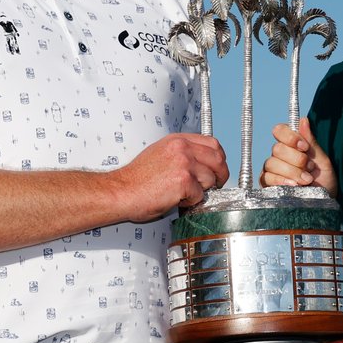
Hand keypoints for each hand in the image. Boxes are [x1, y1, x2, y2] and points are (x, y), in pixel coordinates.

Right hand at [113, 133, 227, 220]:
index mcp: (177, 140)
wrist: (121, 191)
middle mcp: (182, 148)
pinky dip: (191, 202)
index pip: (212, 143)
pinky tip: (176, 200)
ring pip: (210, 179)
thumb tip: (202, 164)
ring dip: (201, 190)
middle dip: (221, 175)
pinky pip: (200, 195)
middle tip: (215, 185)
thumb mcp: (159, 154)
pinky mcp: (183, 181)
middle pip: (218, 159)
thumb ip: (181, 154)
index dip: (219, 159)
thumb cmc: (137, 179)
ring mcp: (184, 164)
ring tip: (184, 194)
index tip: (218, 169)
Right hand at [260, 118, 336, 195]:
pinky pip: (267, 177)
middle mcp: (279, 155)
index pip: (280, 130)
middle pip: (277, 148)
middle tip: (310, 168)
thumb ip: (312, 142)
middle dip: (296, 159)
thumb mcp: (322, 160)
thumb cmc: (324, 181)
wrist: (323, 202)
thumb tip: (303, 120)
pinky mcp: (267, 184)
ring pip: (272, 163)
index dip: (290, 136)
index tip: (304, 147)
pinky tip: (294, 185)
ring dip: (292, 171)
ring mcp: (272, 169)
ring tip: (307, 180)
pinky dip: (282, 180)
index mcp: (291, 145)